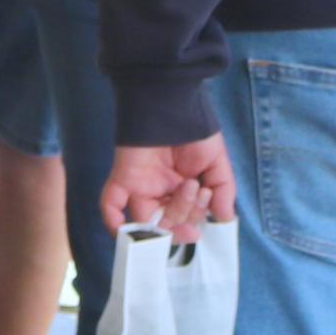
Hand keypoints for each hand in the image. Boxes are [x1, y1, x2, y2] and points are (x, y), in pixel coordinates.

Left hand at [104, 138, 233, 240]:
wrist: (173, 103)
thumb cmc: (194, 129)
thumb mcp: (217, 162)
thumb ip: (223, 190)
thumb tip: (224, 217)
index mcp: (180, 189)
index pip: (185, 218)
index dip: (196, 216)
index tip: (208, 197)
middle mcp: (159, 191)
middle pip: (168, 223)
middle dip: (187, 214)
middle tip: (199, 190)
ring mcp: (140, 186)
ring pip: (148, 220)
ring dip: (170, 213)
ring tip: (187, 187)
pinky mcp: (123, 178)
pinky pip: (110, 206)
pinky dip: (114, 222)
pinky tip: (126, 231)